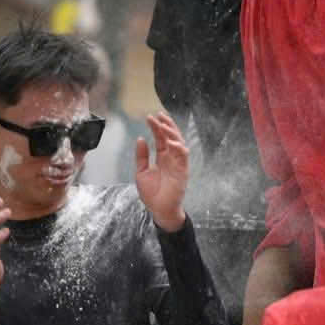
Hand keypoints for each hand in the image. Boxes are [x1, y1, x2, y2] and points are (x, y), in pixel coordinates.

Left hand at [135, 112, 189, 231]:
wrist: (159, 209)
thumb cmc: (152, 194)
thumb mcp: (141, 172)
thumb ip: (142, 156)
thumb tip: (140, 139)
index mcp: (162, 157)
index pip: (160, 139)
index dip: (156, 128)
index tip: (150, 117)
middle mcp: (171, 158)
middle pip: (171, 137)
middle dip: (165, 125)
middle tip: (158, 115)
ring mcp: (178, 163)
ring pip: (179, 142)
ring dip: (172, 132)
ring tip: (163, 123)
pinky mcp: (183, 170)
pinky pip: (183, 155)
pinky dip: (178, 146)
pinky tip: (171, 141)